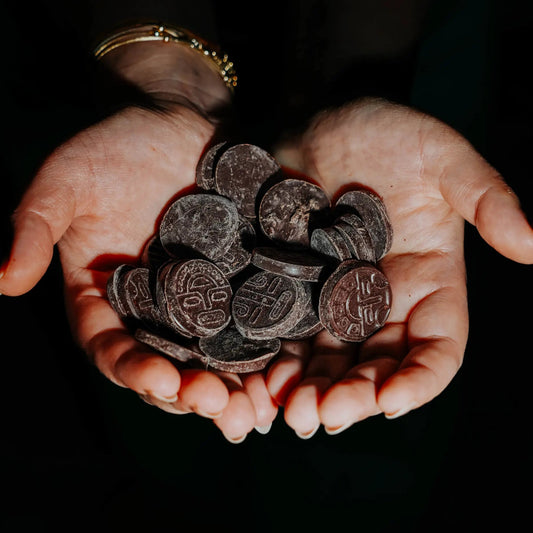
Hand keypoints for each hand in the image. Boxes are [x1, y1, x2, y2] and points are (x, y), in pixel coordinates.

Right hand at [0, 42, 277, 442]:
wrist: (175, 123)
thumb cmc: (113, 148)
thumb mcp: (65, 182)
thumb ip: (33, 228)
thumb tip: (2, 279)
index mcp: (105, 297)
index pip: (112, 347)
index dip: (134, 369)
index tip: (163, 381)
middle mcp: (152, 309)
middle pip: (168, 364)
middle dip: (190, 393)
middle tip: (218, 409)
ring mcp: (200, 299)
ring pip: (212, 357)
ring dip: (232, 389)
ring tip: (253, 412)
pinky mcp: (240, 282)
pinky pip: (253, 324)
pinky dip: (266, 353)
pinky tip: (282, 374)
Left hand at [267, 98, 532, 436]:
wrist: (319, 119)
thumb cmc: (387, 132)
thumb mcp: (442, 156)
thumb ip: (486, 196)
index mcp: (430, 280)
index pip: (437, 347)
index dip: (420, 380)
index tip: (392, 401)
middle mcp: (384, 298)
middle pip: (377, 365)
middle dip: (355, 396)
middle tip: (322, 416)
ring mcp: (336, 298)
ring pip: (331, 361)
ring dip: (312, 392)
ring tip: (288, 413)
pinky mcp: (294, 288)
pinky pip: (289, 336)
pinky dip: (279, 364)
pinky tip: (264, 383)